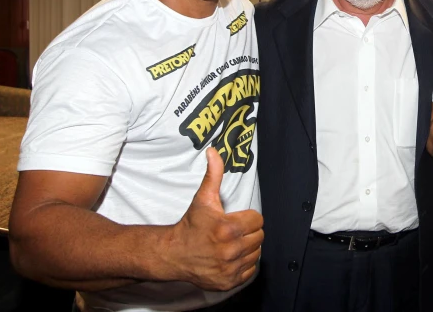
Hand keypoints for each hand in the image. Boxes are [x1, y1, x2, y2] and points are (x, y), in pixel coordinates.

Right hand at [166, 148, 263, 290]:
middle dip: (248, 232)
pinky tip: (230, 256)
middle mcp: (230, 250)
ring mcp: (230, 268)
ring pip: (256, 253)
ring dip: (247, 247)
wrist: (173, 254)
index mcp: (228, 229)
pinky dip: (243, 264)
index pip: (258, 220)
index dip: (248, 217)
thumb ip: (213, 174)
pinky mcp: (228, 281)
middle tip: (233, 231)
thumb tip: (214, 151)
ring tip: (231, 243)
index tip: (236, 219)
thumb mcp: (203, 198)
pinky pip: (250, 270)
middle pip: (259, 237)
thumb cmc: (190, 225)